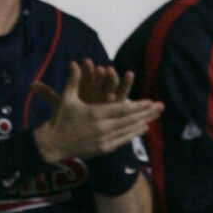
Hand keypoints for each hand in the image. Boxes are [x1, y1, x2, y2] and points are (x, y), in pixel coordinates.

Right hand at [31, 61, 163, 166]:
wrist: (52, 144)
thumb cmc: (60, 119)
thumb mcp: (67, 98)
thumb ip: (74, 80)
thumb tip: (74, 63)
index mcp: (95, 114)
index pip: (121, 109)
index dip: (137, 106)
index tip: (150, 101)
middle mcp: (102, 128)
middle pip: (129, 120)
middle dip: (146, 113)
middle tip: (161, 107)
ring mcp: (102, 140)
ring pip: (127, 131)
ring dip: (143, 123)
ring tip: (156, 117)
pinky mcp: (101, 149)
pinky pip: (121, 141)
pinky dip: (133, 135)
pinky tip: (142, 129)